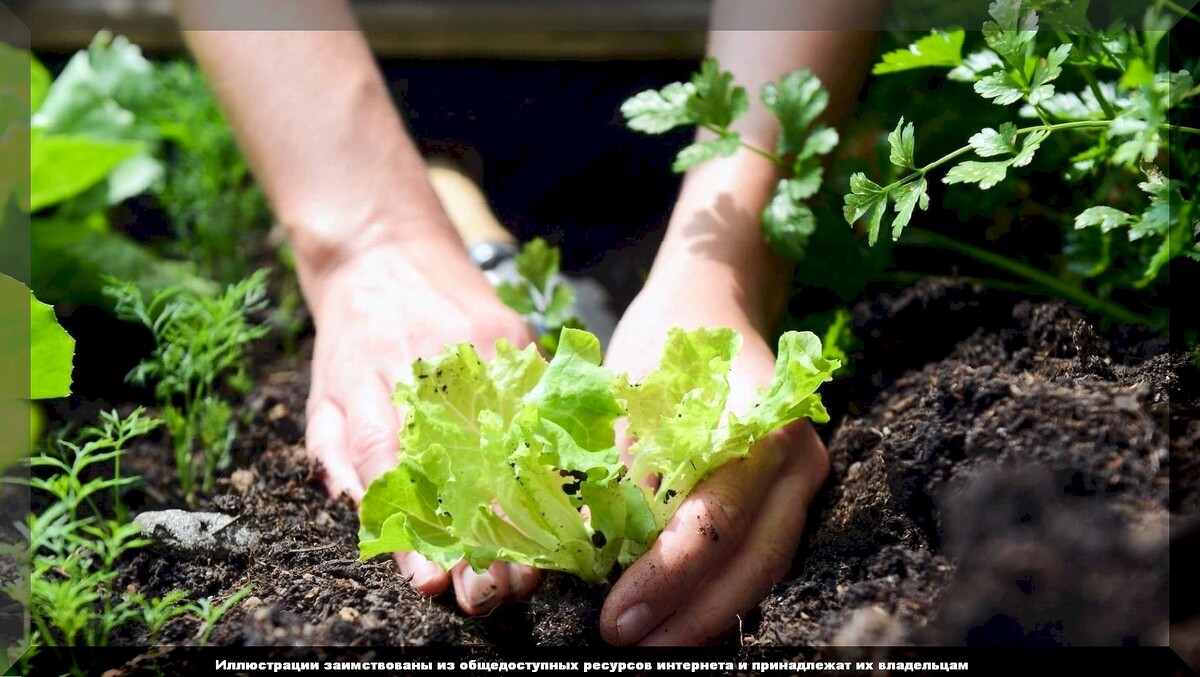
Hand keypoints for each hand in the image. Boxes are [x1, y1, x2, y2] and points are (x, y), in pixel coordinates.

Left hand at [299, 236, 541, 614]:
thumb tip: (367, 518)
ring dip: (525, 511)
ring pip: (510, 439)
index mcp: (367, 384)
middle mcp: (425, 367)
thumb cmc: (352, 338)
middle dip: (479, 537)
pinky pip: (541, 405)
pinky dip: (556, 457)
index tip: (431, 581)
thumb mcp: (322, 397)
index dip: (412, 528)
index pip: (389, 464)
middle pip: (459, 463)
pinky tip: (566, 503)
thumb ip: (337, 458)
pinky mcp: (515, 338)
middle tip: (491, 594)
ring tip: (533, 567)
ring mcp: (478, 350)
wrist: (385, 248)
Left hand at [599, 271, 830, 645]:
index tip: (611, 617)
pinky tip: (681, 616)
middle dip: (689, 615)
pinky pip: (765, 554)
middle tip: (628, 645)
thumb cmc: (663, 343)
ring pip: (766, 567)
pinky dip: (725, 591)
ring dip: (709, 614)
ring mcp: (803, 477)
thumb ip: (620, 477)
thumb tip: (592, 558)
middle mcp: (795, 457)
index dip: (663, 580)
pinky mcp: (792, 492)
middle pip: (752, 562)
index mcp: (756, 425)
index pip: (711, 524)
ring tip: (652, 645)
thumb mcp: (628, 399)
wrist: (714, 301)